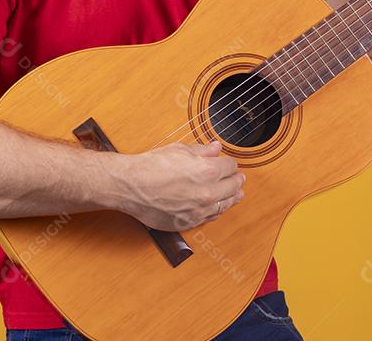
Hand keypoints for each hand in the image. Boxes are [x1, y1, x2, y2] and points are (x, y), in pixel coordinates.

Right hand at [111, 140, 245, 231]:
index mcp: (208, 171)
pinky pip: (210, 217)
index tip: (230, 163)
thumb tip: (216, 148)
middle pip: (232, 187)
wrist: (131, 186)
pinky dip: (217, 211)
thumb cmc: (151, 166)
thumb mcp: (179, 149)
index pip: (230, 167)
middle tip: (240, 179)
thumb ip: (202, 150)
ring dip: (232, 198)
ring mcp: (199, 210)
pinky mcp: (188, 222)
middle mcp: (207, 193)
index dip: (230, 164)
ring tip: (237, 195)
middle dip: (237, 181)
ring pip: (224, 205)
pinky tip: (219, 207)